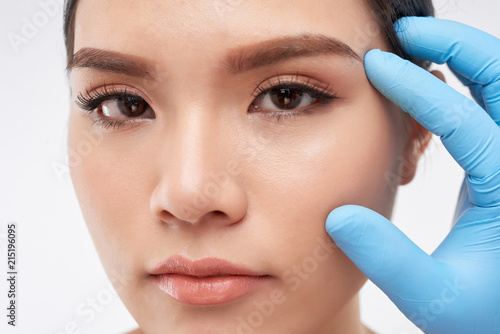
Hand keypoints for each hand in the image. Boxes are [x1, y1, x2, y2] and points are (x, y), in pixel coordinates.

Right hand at [325, 17, 499, 333]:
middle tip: (406, 30)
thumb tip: (341, 216)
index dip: (414, 86)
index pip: (462, 117)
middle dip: (455, 44)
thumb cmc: (479, 313)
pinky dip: (461, 79)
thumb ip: (385, 259)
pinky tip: (426, 81)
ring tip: (414, 43)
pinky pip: (488, 103)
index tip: (374, 63)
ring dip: (462, 54)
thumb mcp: (431, 296)